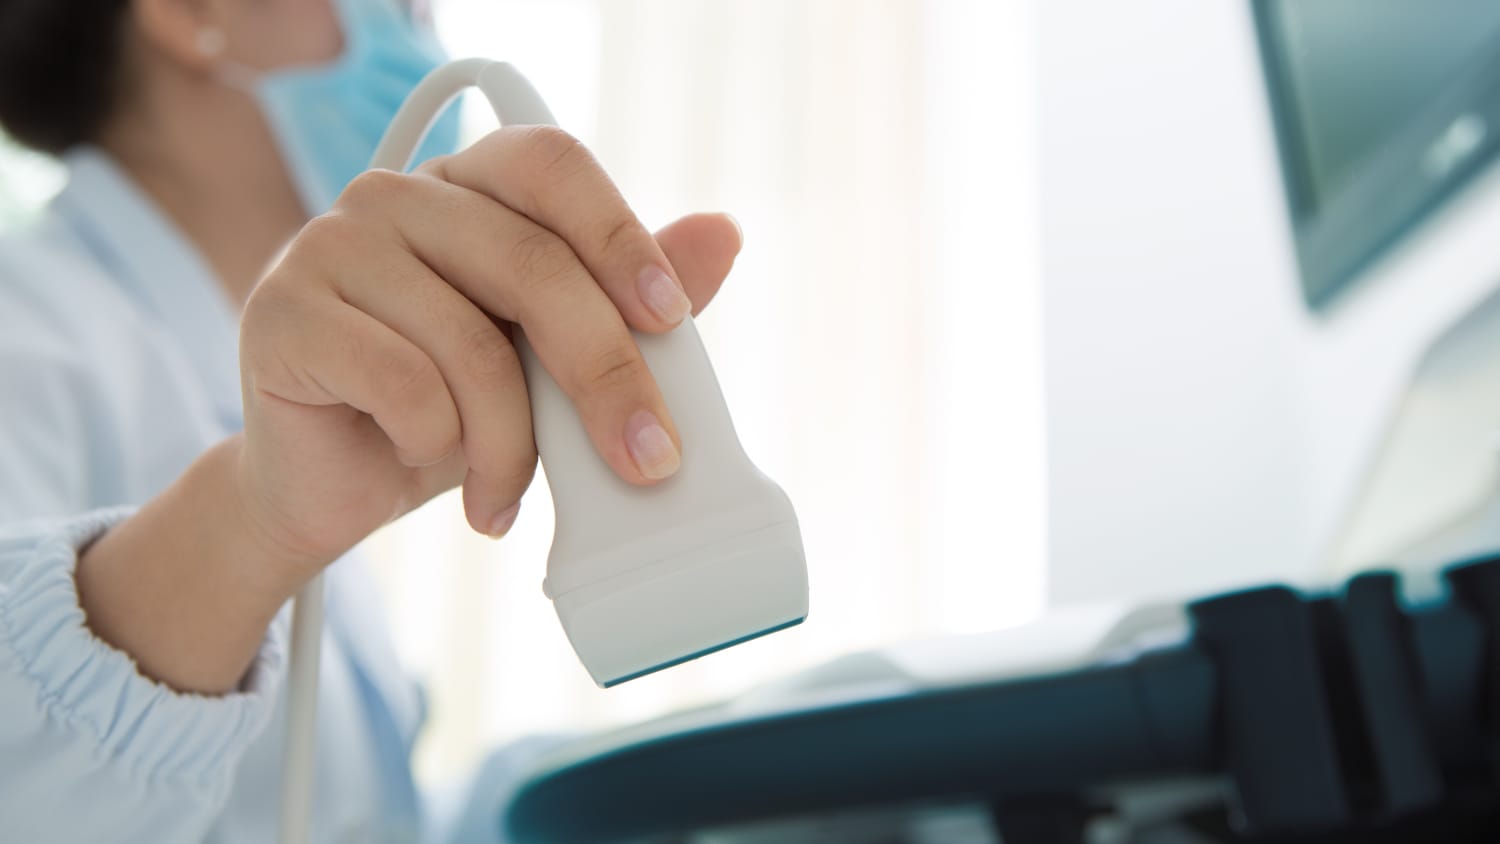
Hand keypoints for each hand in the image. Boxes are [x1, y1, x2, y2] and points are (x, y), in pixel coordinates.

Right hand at [237, 126, 742, 586]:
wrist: (334, 487)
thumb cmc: (450, 411)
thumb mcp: (550, 361)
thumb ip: (628, 300)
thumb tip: (723, 233)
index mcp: (466, 185)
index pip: (551, 167)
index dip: (619, 235)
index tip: (671, 319)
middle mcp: (394, 196)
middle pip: (530, 264)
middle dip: (605, 375)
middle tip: (646, 458)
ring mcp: (329, 245)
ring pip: (472, 344)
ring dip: (509, 445)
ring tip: (504, 493)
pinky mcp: (283, 313)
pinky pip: (404, 386)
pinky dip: (435, 447)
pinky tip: (425, 467)